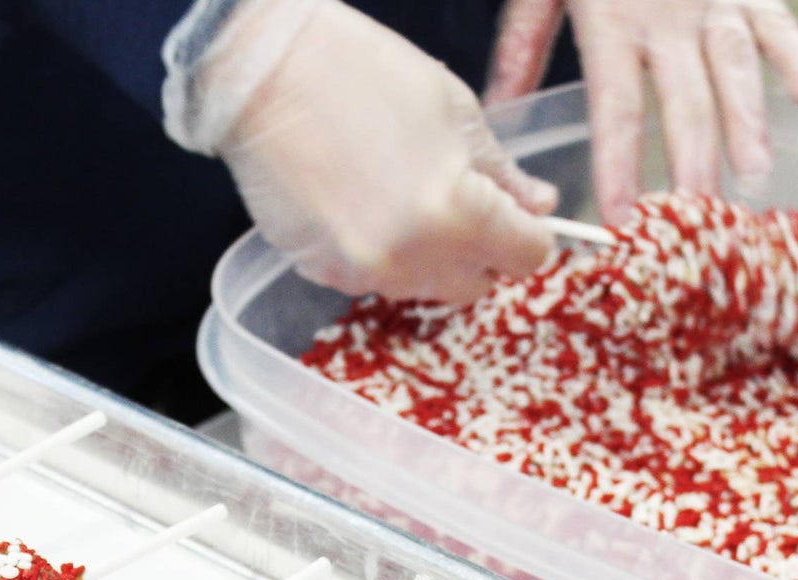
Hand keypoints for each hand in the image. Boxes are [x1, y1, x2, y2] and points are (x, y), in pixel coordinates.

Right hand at [197, 0, 556, 302]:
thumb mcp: (453, 110)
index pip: (526, 257)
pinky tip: (364, 204)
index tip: (518, 214)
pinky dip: (386, 254)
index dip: (528, 233)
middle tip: (462, 201)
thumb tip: (537, 206)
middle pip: (477, 285)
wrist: (260, 75)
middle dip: (482, 251)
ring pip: (427, 288)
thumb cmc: (358, 74)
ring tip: (404, 194)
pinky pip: (380, 280)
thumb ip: (503, 172)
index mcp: (459, 214)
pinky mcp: (329, 277)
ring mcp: (368, 274)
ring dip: (432, 256)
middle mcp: (415, 260)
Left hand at [486, 0, 797, 224]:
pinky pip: (777, 21)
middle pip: (685, 102)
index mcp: (612, 20)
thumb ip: (524, 42)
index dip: (620, 165)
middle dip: (692, 164)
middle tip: (697, 216)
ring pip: (736, 70)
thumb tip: (499, 106)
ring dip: (749, 126)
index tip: (620, 214)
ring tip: (756, 177)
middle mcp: (668, 16)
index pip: (617, 108)